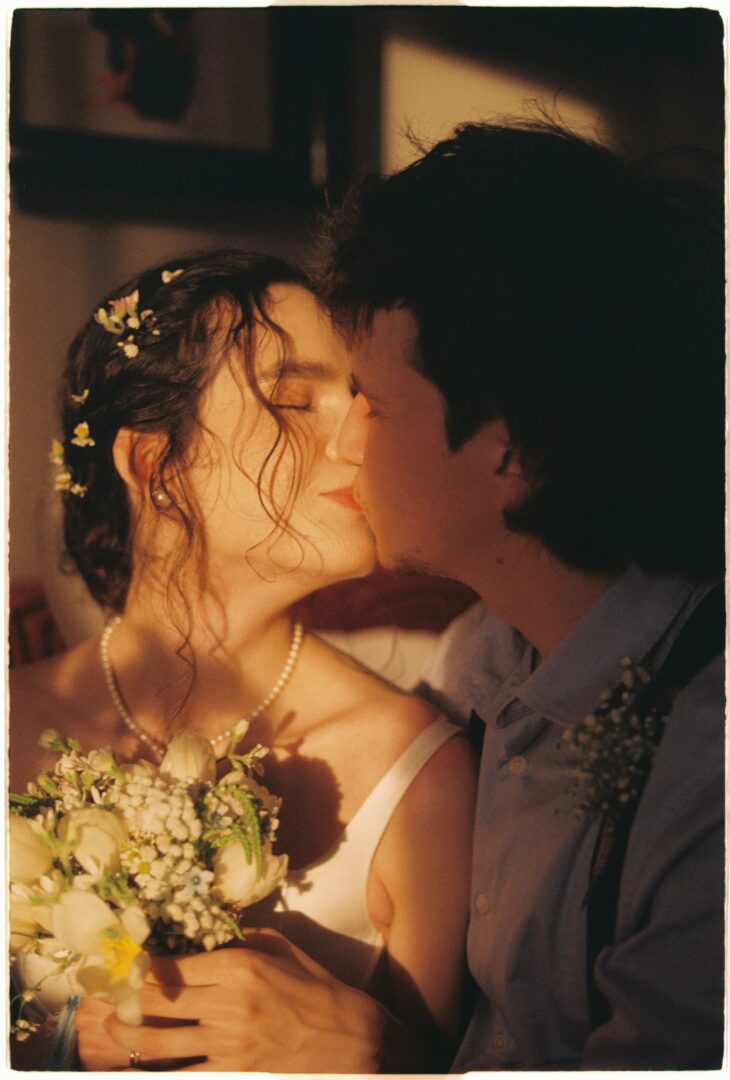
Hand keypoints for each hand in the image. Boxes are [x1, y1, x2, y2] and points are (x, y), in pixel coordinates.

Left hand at [80, 930, 384, 1072]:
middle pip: (154, 1004)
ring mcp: (228, 1046)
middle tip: (106, 997)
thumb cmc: (315, 988)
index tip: (123, 967)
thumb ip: (240, 939)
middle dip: (123, 1001)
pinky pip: (183, 1075)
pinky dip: (157, 1071)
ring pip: (157, 1045)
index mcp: (239, 966)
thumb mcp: (281, 949)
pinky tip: (141, 1065)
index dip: (138, 969)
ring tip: (113, 1031)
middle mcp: (228, 1004)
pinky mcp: (234, 1076)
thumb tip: (204, 936)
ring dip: (127, 1039)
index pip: (170, 967)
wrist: (349, 1040)